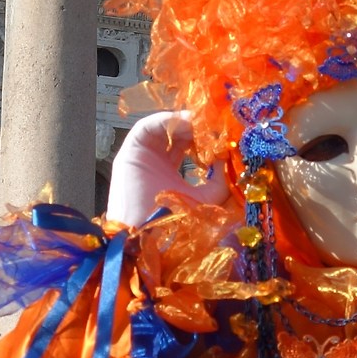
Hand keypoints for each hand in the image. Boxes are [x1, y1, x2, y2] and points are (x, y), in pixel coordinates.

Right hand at [105, 111, 227, 224]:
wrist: (149, 237)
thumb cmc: (175, 223)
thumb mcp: (206, 200)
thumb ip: (220, 181)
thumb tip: (226, 156)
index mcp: (171, 174)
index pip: (188, 147)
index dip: (206, 139)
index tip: (223, 137)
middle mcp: (155, 163)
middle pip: (176, 134)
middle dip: (197, 128)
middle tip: (214, 127)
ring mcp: (142, 157)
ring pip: (162, 128)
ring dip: (184, 123)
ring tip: (202, 124)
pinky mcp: (130, 153)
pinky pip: (146, 127)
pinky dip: (166, 120)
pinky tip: (186, 123)